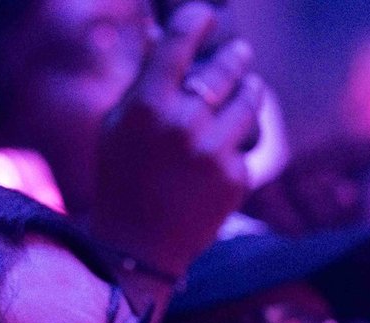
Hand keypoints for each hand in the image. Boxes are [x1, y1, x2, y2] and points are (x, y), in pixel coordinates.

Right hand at [89, 2, 263, 277]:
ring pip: (251, 98)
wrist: (137, 252)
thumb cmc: (122, 183)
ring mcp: (212, 152)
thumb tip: (161, 32)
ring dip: (248, 92)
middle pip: (227, 64)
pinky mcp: (234, 179)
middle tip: (238, 55)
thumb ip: (142, 81)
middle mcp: (182, 124)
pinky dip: (239, 146)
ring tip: (243, 95)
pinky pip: (248, 144)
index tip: (207, 17)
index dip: (200, 20)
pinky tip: (219, 159)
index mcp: (146, 106)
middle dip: (235, 57)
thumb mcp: (117, 130)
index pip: (183, 38)